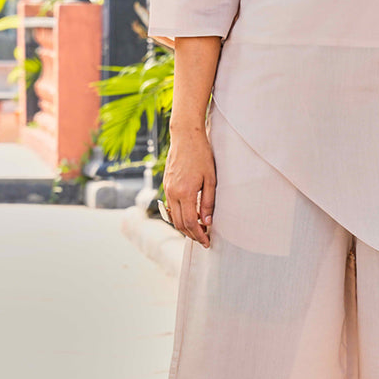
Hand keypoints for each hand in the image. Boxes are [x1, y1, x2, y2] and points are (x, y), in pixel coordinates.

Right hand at [162, 124, 215, 247]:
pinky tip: (190, 215)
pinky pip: (171, 206)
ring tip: (199, 230)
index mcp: (185, 193)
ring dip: (185, 226)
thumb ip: (209, 202)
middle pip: (179, 223)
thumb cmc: (201, 155)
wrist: (185, 136)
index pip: (190, 223)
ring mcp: (167, 188)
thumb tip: (207, 222)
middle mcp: (173, 193)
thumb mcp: (211, 179)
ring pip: (173, 216)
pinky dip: (180, 215)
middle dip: (192, 234)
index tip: (207, 242)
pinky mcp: (167, 184)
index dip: (199, 235)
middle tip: (204, 239)